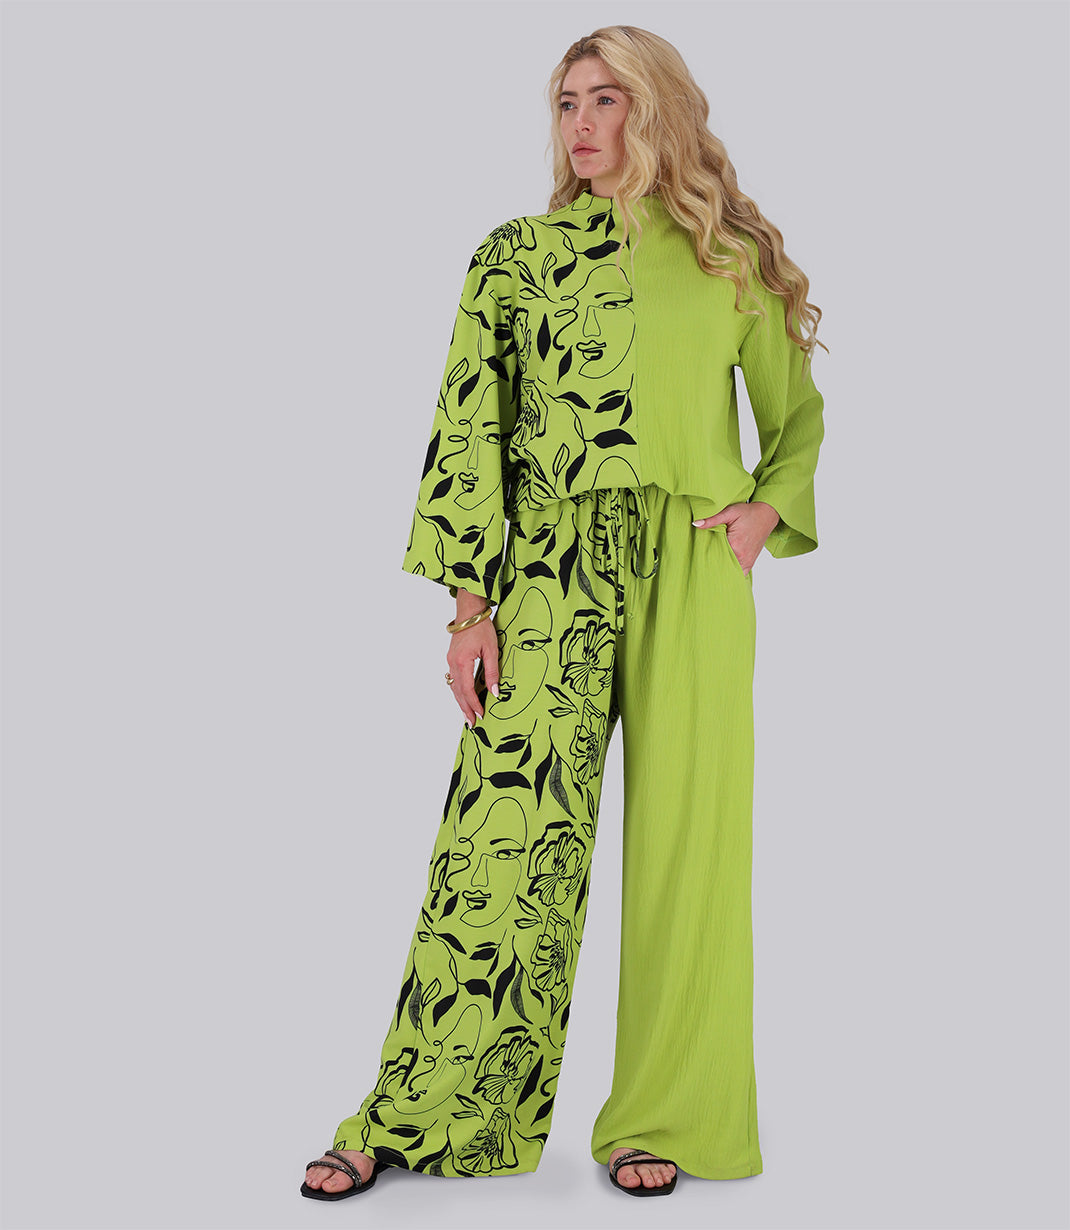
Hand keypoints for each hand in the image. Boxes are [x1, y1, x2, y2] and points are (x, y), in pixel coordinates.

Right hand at [448, 591, 500, 727]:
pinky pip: (454, 679)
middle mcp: (453, 663)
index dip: (474, 704)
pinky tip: (463, 698)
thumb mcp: (491, 650)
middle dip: (465, 709)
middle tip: (471, 724)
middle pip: (458, 692)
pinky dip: (458, 691)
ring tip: (467, 716)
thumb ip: (492, 672)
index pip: (467, 690)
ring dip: (461, 702)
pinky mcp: (452, 659)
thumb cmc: (481, 628)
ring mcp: (450, 661)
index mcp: (462, 662)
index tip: (481, 715)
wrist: (469, 613)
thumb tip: (495, 692)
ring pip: (454, 687)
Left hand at [692, 501, 779, 575]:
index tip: (699, 554)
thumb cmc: (748, 513)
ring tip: (712, 565)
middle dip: (711, 564)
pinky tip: (723, 567)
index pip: (714, 556)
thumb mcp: (729, 512)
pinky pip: (738, 573)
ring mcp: (747, 562)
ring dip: (721, 568)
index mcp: (735, 545)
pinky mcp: (750, 563)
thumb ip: (712, 519)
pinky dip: (731, 571)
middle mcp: (742, 557)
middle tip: (703, 560)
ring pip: (729, 571)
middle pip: (721, 565)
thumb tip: (696, 524)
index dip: (705, 555)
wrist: (767, 515)